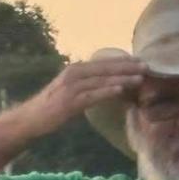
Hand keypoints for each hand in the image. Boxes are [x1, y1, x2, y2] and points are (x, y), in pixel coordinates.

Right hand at [17, 56, 146, 135]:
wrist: (31, 119)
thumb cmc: (54, 106)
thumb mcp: (74, 90)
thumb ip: (90, 85)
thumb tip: (113, 84)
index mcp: (76, 69)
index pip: (104, 63)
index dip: (123, 61)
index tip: (141, 61)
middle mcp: (74, 74)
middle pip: (105, 68)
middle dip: (127, 66)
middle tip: (147, 66)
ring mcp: (71, 87)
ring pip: (101, 80)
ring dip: (122, 77)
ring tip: (140, 77)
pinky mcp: (69, 101)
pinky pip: (92, 94)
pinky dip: (107, 91)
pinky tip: (120, 89)